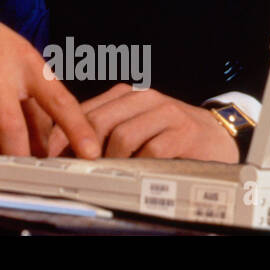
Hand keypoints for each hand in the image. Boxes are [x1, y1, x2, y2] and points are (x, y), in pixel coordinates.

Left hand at [46, 84, 237, 161]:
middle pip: (100, 120)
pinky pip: (152, 150)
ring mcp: (165, 113)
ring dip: (111, 159)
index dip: (65, 133)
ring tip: (108, 174)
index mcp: (127, 95)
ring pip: (123, 135)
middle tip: (75, 168)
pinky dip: (139, 164)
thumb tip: (67, 150)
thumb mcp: (136, 124)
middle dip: (82, 148)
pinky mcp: (183, 132)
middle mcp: (144, 98)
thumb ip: (107, 129)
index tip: (51, 154)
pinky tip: (137, 173)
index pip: (85, 109)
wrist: (218, 133)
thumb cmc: (171, 133)